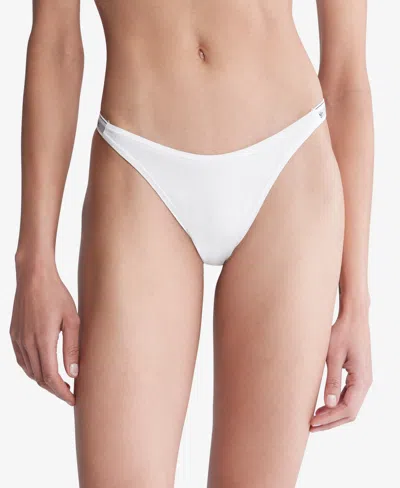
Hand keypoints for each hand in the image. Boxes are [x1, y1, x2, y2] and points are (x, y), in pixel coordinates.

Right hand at [10, 257, 79, 405]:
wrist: (33, 277)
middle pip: (40, 378)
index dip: (62, 392)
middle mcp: (27, 343)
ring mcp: (18, 340)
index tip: (74, 399)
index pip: (51, 378)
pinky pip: (22, 361)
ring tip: (61, 382)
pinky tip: (44, 368)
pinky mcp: (14, 335)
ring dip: (45, 380)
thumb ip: (73, 348)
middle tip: (71, 393)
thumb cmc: (57, 295)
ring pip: (30, 371)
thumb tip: (73, 373)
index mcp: (43, 341)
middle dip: (56, 390)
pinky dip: (34, 370)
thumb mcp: (72, 320)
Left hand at [310, 302, 372, 431]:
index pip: (347, 410)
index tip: (312, 423)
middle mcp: (365, 383)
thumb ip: (331, 380)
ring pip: (349, 406)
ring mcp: (363, 379)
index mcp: (362, 380)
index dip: (329, 419)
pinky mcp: (357, 375)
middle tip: (310, 426)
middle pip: (350, 413)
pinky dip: (336, 405)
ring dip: (333, 415)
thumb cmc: (342, 333)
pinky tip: (322, 406)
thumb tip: (329, 404)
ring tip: (314, 419)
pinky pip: (349, 396)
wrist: (353, 317)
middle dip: (330, 422)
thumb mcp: (333, 356)